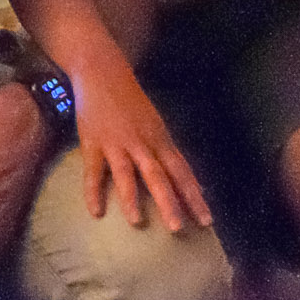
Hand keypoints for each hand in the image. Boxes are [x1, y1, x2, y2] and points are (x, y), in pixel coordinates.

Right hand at [69, 56, 211, 232]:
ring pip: (127, 174)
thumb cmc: (130, 100)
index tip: (206, 221)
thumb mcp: (153, 123)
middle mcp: (141, 143)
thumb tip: (181, 177)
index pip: (181, 171)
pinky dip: (93, 191)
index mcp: (159, 139)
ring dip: (132, 198)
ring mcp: (116, 143)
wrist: (102, 71)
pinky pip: (93, 170)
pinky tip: (96, 211)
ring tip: (137, 222)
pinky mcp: (93, 142)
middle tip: (177, 229)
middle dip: (168, 202)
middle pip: (158, 176)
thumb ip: (164, 150)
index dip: (194, 196)